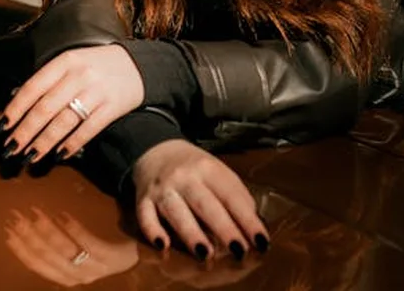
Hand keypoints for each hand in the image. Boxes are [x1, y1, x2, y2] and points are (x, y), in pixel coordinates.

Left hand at [0, 44, 143, 163]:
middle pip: (45, 108)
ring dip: (44, 142)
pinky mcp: (112, 107)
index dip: (15, 109)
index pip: (33, 87)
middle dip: (25, 131)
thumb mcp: (72, 63)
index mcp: (65, 61)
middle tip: (11, 148)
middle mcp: (80, 75)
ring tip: (30, 156)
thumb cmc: (98, 67)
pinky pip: (88, 129)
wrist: (139, 65)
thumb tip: (17, 103)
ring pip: (64, 122)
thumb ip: (49, 81)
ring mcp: (97, 91)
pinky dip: (72, 143)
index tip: (2, 127)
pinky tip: (60, 154)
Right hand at [4, 206, 138, 286]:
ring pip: (64, 251)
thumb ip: (60, 245)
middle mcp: (78, 276)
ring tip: (34, 213)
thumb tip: (32, 225)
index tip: (7, 231)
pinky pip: (88, 244)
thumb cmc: (108, 246)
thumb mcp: (80, 251)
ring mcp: (95, 268)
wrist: (143, 252)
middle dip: (28, 236)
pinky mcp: (111, 258)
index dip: (21, 249)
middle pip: (48, 256)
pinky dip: (74, 230)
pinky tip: (63, 214)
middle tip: (16, 216)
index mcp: (67, 276)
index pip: (38, 265)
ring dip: (47, 230)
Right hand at [131, 140, 268, 260]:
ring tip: (205, 252)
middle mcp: (185, 177)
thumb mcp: (218, 172)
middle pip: (205, 204)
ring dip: (191, 232)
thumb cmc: (194, 169)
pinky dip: (152, 230)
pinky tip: (163, 245)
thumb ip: (235, 195)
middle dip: (223, 228)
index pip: (231, 196)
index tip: (261, 240)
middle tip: (239, 249)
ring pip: (176, 211)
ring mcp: (163, 189)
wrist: (157, 151)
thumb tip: (253, 225)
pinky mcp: (142, 199)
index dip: (247, 219)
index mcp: (208, 169)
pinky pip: (145, 216)